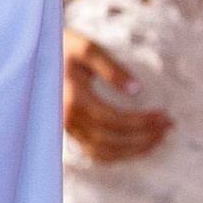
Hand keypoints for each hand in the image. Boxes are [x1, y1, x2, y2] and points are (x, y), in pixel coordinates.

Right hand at [62, 30, 170, 161]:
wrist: (34, 54)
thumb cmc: (63, 47)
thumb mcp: (87, 49)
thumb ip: (112, 69)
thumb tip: (137, 91)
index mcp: (74, 99)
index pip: (115, 120)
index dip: (143, 122)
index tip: (165, 115)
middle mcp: (68, 119)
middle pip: (113, 140)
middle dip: (145, 137)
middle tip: (168, 126)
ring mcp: (67, 128)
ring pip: (104, 152)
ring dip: (134, 150)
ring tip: (158, 138)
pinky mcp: (68, 132)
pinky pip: (95, 152)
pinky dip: (118, 154)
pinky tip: (136, 145)